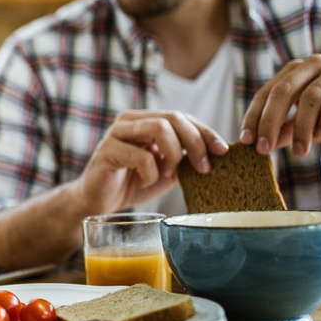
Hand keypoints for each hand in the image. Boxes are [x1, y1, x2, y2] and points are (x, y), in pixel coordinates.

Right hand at [76, 110, 228, 212]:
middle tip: (204, 168)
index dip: (205, 132)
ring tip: (168, 174)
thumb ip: (184, 158)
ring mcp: (117, 132)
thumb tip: (216, 154)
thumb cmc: (131, 184)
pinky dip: (151, 173)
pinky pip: (142, 156)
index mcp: (145, 120)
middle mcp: (130, 120)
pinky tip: (146, 182)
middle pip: (173, 118)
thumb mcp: (166, 170)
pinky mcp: (107, 150)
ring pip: (159, 128)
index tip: (223, 151)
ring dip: (173, 155)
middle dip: (196, 142)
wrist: (97, 202)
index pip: (181, 117)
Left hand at [240, 54, 320, 154]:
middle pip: (284, 91)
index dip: (254, 116)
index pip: (266, 92)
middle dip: (271, 122)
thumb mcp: (304, 128)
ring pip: (312, 96)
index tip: (246, 141)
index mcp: (294, 72)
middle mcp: (314, 65)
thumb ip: (283, 132)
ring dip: (302, 127)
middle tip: (264, 149)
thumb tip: (260, 145)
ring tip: (300, 151)